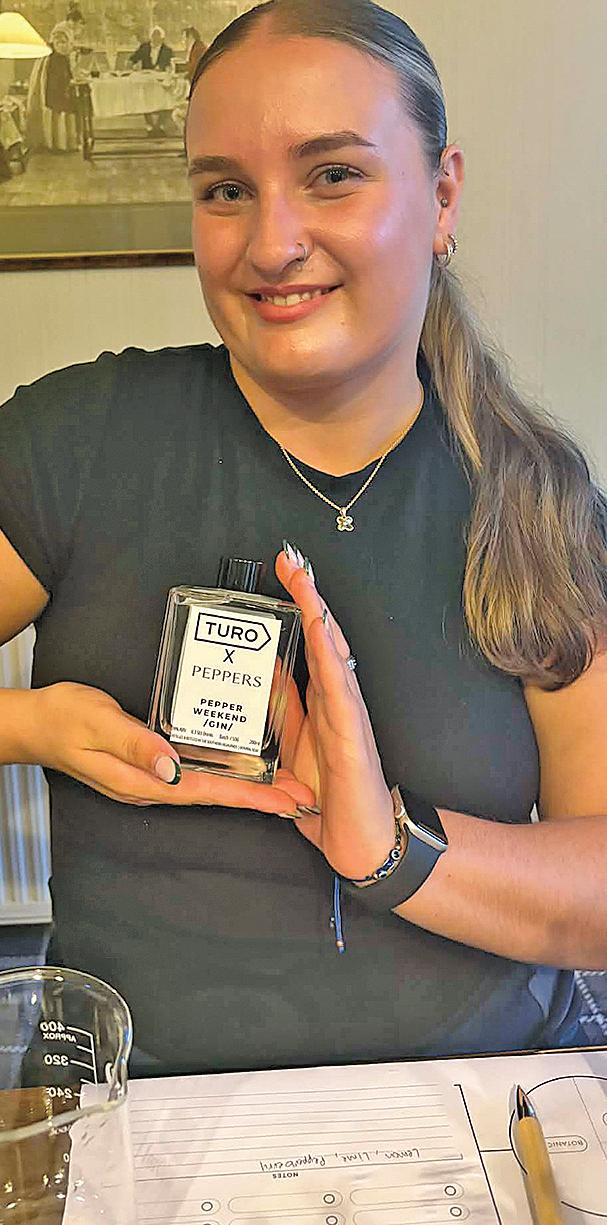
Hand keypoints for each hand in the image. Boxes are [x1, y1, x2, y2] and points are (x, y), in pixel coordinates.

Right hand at [32, 681, 314, 812]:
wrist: (37, 724)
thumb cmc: (62, 720)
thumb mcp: (98, 724)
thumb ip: (135, 744)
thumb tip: (170, 765)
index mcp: (140, 781)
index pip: (205, 792)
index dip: (246, 797)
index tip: (280, 802)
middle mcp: (150, 785)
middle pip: (214, 793)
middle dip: (258, 798)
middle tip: (298, 798)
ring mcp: (150, 777)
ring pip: (207, 785)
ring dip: (245, 787)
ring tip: (283, 787)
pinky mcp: (149, 764)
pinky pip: (194, 771)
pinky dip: (223, 770)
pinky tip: (241, 762)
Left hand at [276, 548, 394, 878]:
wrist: (363, 844)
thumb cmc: (332, 801)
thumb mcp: (294, 749)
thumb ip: (284, 713)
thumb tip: (265, 675)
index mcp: (323, 703)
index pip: (309, 644)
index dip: (298, 607)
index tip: (284, 574)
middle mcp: (338, 702)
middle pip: (322, 638)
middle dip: (307, 596)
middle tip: (291, 558)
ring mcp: (348, 716)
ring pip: (333, 654)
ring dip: (318, 614)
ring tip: (305, 580)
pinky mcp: (353, 736)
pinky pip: (340, 690)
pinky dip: (330, 658)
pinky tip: (321, 632)